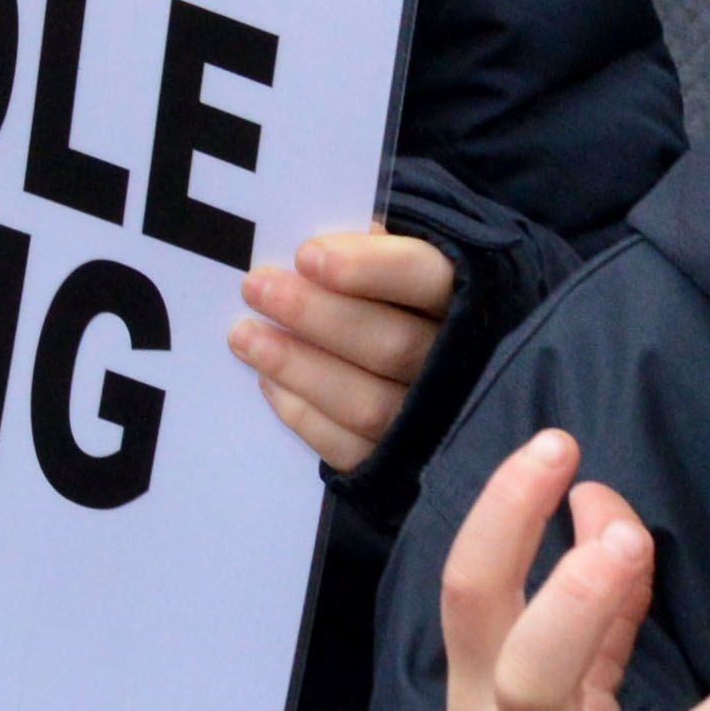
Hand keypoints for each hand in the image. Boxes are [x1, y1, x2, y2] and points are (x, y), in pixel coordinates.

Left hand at [233, 225, 452, 470]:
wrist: (437, 375)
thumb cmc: (403, 300)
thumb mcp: (403, 262)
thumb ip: (373, 250)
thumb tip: (321, 248)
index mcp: (464, 298)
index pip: (426, 277)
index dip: (370, 268)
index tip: (308, 255)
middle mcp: (457, 364)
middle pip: (391, 345)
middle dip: (315, 316)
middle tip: (256, 287)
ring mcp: (431, 421)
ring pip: (366, 403)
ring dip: (297, 366)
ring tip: (244, 336)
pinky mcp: (399, 462)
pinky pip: (349, 448)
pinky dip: (303, 414)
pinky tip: (268, 381)